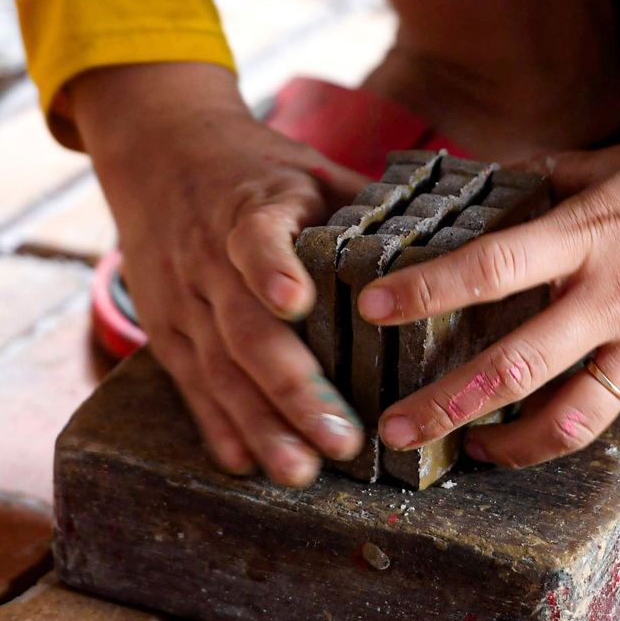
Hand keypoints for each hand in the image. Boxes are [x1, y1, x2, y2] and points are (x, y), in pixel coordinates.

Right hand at [67, 62, 369, 483]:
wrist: (161, 151)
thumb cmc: (258, 169)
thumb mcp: (312, 170)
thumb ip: (367, 209)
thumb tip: (458, 242)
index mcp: (252, 208)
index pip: (254, 237)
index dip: (272, 268)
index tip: (296, 302)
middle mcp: (210, 258)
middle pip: (244, 327)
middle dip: (293, 386)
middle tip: (341, 436)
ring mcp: (184, 299)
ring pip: (217, 368)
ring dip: (259, 424)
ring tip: (300, 470)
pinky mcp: (167, 330)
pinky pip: (191, 384)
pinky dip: (217, 426)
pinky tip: (247, 463)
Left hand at [357, 57, 619, 466]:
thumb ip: (556, 178)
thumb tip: (490, 176)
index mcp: (590, 230)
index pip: (488, 265)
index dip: (425, 290)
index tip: (371, 309)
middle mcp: (614, 292)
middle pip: (511, 366)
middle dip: (442, 407)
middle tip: (390, 432)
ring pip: (571, 417)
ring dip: (511, 446)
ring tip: (474, 453)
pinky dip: (587, 412)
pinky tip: (561, 414)